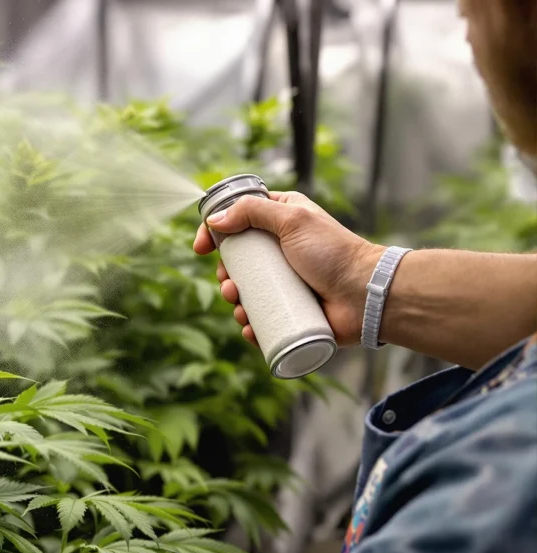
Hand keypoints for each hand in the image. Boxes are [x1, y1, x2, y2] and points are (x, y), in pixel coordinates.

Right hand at [193, 191, 383, 346]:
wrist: (365, 295)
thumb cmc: (334, 252)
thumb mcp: (292, 218)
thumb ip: (253, 210)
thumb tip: (216, 221)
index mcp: (280, 221)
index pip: (236, 220)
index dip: (213, 232)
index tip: (200, 248)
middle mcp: (280, 250)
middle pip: (236, 260)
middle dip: (224, 275)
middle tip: (229, 284)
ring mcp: (284, 282)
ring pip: (244, 291)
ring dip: (233, 301)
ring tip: (240, 308)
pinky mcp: (289, 310)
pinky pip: (260, 318)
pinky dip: (250, 326)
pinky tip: (250, 328)